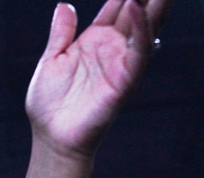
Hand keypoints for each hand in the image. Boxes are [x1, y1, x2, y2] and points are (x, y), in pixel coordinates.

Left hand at [25, 0, 169, 159]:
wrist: (52, 137)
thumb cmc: (49, 105)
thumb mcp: (50, 61)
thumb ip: (61, 33)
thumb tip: (65, 5)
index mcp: (94, 40)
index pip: (116, 6)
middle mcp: (112, 48)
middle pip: (137, 11)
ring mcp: (121, 62)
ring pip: (145, 26)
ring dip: (154, 4)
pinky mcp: (125, 79)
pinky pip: (138, 51)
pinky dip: (140, 29)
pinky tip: (136, 7)